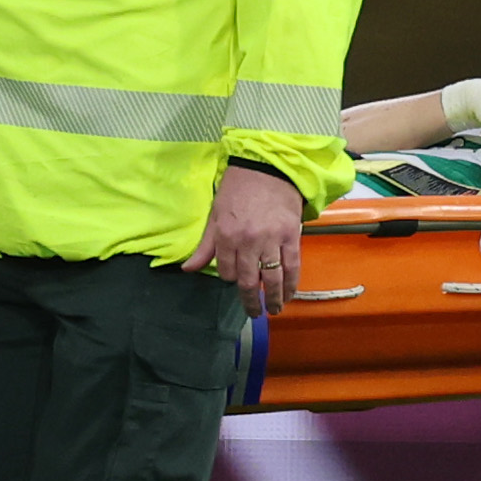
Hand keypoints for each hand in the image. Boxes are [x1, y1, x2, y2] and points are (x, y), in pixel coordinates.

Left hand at [185, 162, 303, 315]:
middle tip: (254, 312)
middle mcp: (248, 242)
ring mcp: (271, 240)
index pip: (227, 272)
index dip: (231, 278)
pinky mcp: (292, 237)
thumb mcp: (215, 216)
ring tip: (273, 310)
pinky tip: (289, 295)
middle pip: (249, 281)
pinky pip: (292, 267)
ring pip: (272, 278)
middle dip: (251, 301)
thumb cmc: (237, 190)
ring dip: (273, 299)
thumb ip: (205, 247)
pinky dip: (291, 284)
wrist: (268, 168)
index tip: (236, 279)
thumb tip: (187, 270)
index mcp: (226, 237)